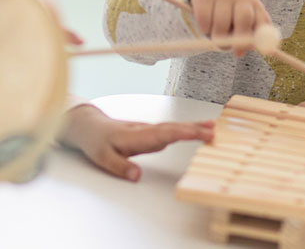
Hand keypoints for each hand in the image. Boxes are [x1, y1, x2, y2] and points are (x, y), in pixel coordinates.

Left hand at [60, 104, 213, 181]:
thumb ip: (119, 167)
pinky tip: (199, 130)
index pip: (163, 134)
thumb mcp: (101, 158)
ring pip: (175, 128)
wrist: (90, 127)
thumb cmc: (96, 141)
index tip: (198, 134)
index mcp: (136, 136)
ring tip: (213, 128)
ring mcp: (151, 131)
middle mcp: (146, 130)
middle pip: (173, 128)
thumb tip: (136, 176)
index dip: (181, 133)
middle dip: (193, 129)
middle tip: (214, 132)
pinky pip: (173, 131)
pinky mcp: (153, 133)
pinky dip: (188, 129)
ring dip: (194, 127)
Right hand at [189, 0, 271, 56]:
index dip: (257, 38)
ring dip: (218, 37)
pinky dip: (205, 29)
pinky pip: (204, 19)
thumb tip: (257, 48)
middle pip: (244, 17)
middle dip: (239, 38)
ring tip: (217, 39)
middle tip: (234, 53)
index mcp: (254, 4)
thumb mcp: (245, 24)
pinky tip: (207, 28)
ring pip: (221, 21)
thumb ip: (253, 37)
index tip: (247, 49)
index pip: (261, 21)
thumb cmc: (232, 17)